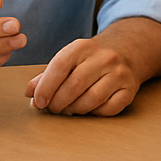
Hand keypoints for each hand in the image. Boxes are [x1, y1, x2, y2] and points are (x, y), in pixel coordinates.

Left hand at [26, 38, 140, 115]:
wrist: (125, 52)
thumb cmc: (89, 60)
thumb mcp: (69, 59)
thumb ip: (47, 75)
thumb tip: (30, 92)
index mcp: (83, 46)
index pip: (60, 66)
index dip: (46, 86)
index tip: (38, 101)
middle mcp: (104, 58)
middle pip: (74, 85)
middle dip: (58, 103)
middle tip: (52, 109)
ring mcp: (119, 73)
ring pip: (92, 99)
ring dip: (75, 109)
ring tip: (68, 109)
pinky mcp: (130, 89)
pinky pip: (109, 108)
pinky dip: (95, 113)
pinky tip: (88, 109)